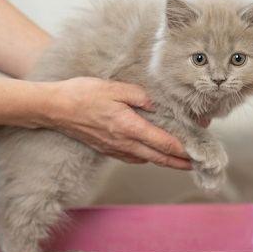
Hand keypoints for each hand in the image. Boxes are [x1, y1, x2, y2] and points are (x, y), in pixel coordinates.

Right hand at [43, 77, 191, 169]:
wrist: (55, 109)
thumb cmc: (82, 95)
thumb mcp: (114, 87)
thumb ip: (138, 96)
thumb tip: (154, 105)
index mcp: (129, 127)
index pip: (163, 143)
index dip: (182, 149)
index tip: (197, 151)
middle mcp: (123, 143)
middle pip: (158, 157)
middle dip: (180, 162)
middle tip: (197, 164)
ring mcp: (114, 148)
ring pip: (146, 159)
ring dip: (164, 162)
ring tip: (179, 160)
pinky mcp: (106, 149)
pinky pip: (132, 158)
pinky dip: (146, 158)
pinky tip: (150, 154)